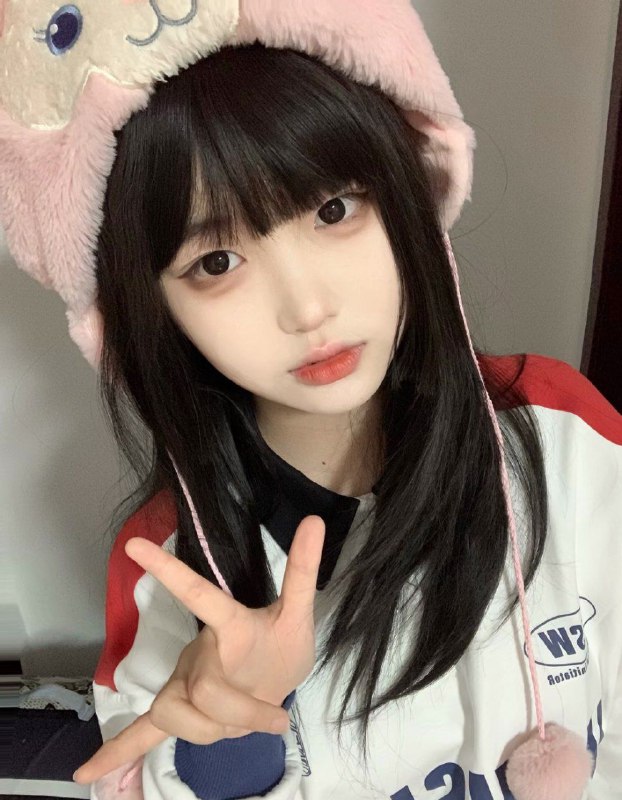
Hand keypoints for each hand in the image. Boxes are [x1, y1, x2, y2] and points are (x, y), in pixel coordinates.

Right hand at [73, 514, 325, 783]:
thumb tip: (314, 519)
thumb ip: (302, 569)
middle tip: (277, 719)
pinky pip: (143, 732)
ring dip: (215, 730)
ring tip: (243, 723)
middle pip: (206, 692)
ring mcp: (182, 683)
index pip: (198, 594)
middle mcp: (198, 653)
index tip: (134, 545)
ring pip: (178, 717)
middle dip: (244, 711)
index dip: (169, 570)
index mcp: (229, 625)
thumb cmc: (280, 642)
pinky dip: (116, 754)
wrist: (271, 676)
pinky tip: (86, 775)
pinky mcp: (178, 708)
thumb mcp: (299, 611)